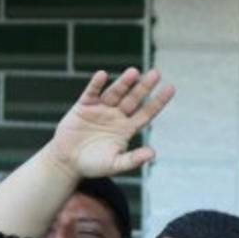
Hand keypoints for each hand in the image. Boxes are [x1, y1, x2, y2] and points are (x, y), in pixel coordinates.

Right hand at [46, 69, 174, 178]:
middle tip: (156, 73)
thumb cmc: (94, 164)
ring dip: (123, 83)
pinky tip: (102, 75)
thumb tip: (152, 154)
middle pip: (133, 99)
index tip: (170, 88)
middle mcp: (117, 116)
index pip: (147, 112)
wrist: (68, 162)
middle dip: (144, 87)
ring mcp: (100, 110)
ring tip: (134, 72)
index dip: (158, 101)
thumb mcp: (115, 165)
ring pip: (115, 93)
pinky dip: (96, 85)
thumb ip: (133, 159)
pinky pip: (91, 94)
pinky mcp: (83, 107)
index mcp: (127, 128)